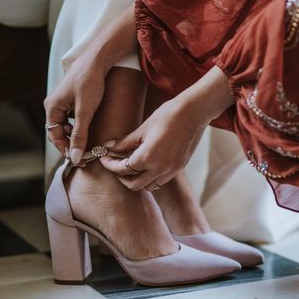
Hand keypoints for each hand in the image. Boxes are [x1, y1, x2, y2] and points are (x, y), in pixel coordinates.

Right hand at [44, 4, 137, 164]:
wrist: (98, 59)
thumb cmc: (90, 82)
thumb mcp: (85, 111)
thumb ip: (80, 135)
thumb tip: (76, 156)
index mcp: (52, 107)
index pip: (54, 136)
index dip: (65, 149)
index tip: (79, 159)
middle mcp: (53, 104)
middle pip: (58, 131)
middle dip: (69, 144)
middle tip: (85, 155)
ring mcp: (62, 101)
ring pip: (65, 125)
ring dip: (74, 136)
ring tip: (88, 144)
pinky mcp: (71, 98)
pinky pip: (70, 118)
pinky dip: (78, 127)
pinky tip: (89, 130)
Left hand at [101, 66, 234, 190]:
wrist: (193, 112)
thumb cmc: (167, 116)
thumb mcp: (142, 129)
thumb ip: (125, 142)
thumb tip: (110, 147)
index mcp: (147, 158)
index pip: (122, 169)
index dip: (110, 165)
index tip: (104, 158)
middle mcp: (159, 169)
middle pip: (134, 185)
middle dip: (122, 177)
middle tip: (116, 165)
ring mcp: (171, 171)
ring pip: (149, 186)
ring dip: (138, 180)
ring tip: (132, 167)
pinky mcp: (179, 168)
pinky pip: (161, 181)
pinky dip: (152, 177)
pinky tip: (149, 165)